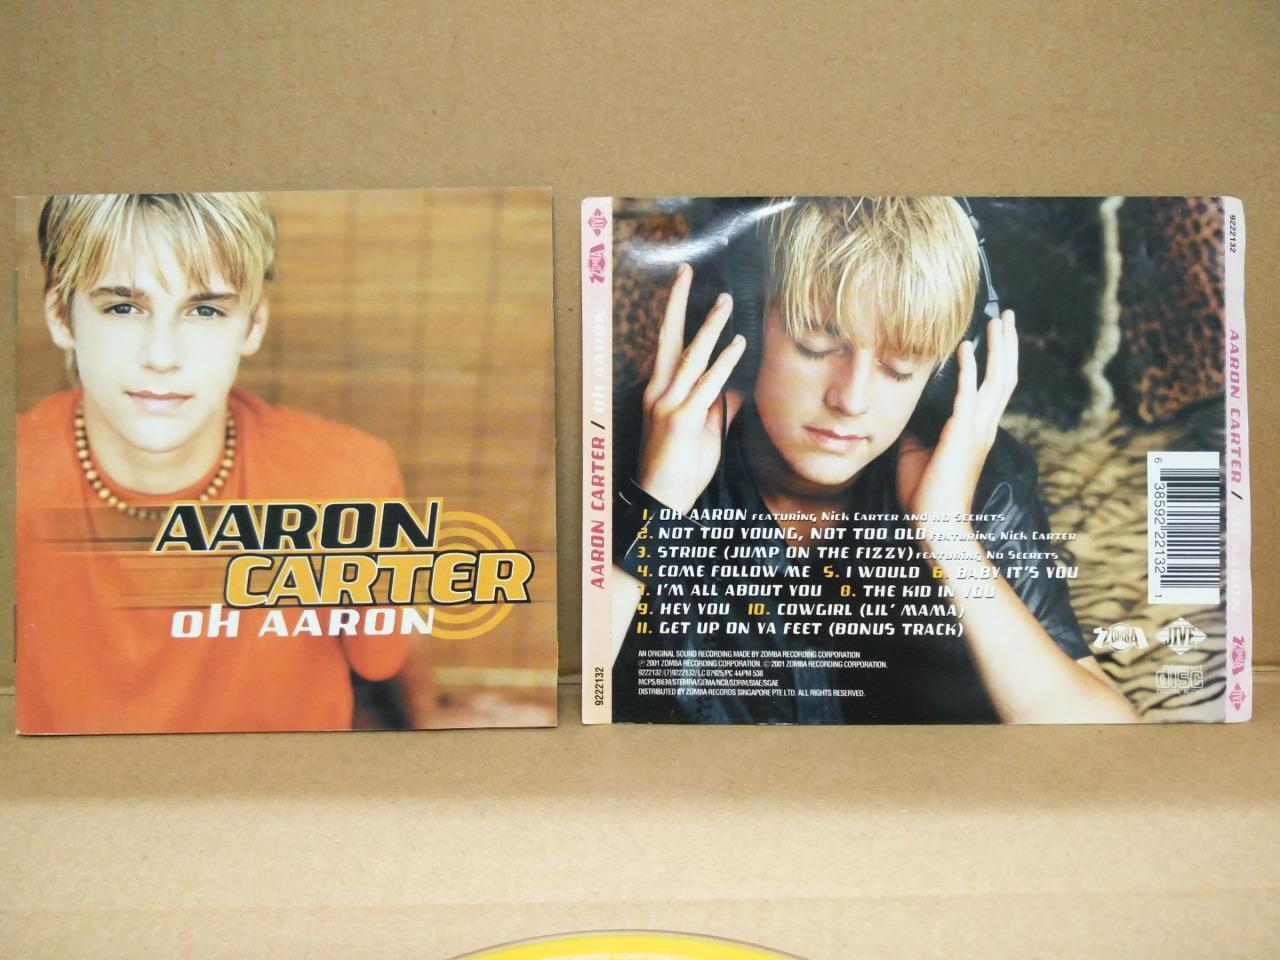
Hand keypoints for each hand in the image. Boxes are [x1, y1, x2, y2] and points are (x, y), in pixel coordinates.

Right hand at [635, 263, 745, 512]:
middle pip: (668, 337)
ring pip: (690, 356)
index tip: (683, 287)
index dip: (676, 315)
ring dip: (710, 326)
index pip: (667, 345)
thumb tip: (737, 388)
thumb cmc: (680, 470)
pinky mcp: (682, 420)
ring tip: (724, 301)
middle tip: (686, 271)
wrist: (661, 503)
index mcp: (658, 393)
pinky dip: (723, 362)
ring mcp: (668, 405)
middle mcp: (658, 393)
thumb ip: (717, 407)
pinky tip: (737, 344)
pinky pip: (706, 384)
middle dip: (677, 303)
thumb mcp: (703, 433)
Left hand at [896, 311, 1018, 526]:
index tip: (994, 335)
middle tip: (1006, 315)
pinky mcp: (962, 434)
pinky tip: (966, 347)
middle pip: (1005, 375)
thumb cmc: (927, 496)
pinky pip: (968, 395)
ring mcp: (977, 430)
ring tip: (997, 320)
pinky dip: (969, 369)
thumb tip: (904, 414)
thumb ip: (917, 431)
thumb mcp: (917, 454)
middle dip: (1007, 344)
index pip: (993, 387)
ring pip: (997, 379)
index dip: (997, 360)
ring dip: (998, 347)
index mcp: (977, 431)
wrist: (935, 525)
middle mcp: (984, 427)